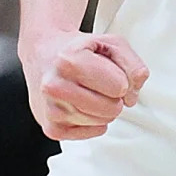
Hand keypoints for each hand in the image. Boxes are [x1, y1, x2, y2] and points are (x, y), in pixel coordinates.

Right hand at [23, 30, 147, 140]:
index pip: (120, 86)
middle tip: (99, 82)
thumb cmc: (78, 50)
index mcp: (68, 61)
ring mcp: (51, 110)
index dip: (121, 78)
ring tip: (87, 90)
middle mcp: (55, 87)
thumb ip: (132, 65)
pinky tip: (80, 103)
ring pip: (104, 121)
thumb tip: (131, 97)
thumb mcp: (110, 43)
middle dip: (113, 96)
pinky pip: (94, 132)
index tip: (107, 70)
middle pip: (113, 108)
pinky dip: (94, 119)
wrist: (42, 55)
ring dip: (103, 107)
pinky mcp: (52, 129)